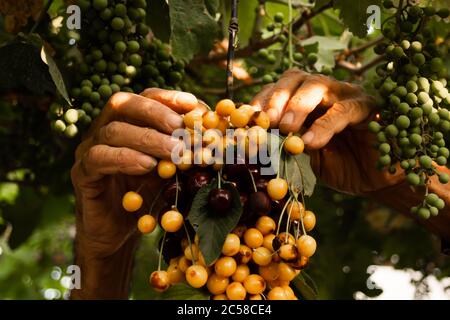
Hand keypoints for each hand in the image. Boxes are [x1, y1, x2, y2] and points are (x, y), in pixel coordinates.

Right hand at [71, 89, 200, 297]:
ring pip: (112, 131)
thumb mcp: (170, 170)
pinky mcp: (82, 173)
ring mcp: (90, 149)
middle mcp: (105, 130)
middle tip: (180, 128)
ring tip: (173, 151)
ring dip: (147, 138)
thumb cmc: (147, 196)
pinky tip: (147, 166)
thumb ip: (183, 152)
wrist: (118, 233)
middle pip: (124, 104)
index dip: (168, 98)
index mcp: (128, 123)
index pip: (145, 98)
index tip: (192, 105)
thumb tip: (214, 135)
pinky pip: (99, 158)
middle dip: (156, 112)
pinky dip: (125, 158)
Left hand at [251, 68, 403, 194]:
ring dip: (298, 105)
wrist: (373, 180)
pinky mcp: (368, 108)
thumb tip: (255, 142)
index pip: (278, 89)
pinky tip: (311, 142)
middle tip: (266, 120)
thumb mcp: (303, 156)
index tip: (246, 120)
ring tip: (286, 129)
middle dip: (277, 97)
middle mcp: (324, 92)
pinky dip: (324, 125)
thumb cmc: (336, 166)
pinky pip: (344, 110)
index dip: (261, 101)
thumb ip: (285, 145)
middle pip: (295, 78)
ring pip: (318, 85)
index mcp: (304, 101)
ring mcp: (346, 95)